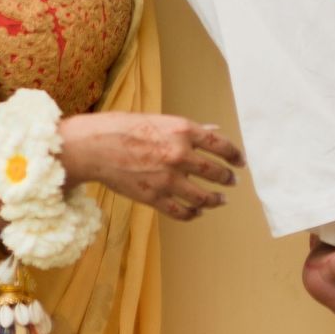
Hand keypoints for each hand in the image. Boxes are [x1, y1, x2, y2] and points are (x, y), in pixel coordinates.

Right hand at [61, 113, 243, 219]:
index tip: (240, 161)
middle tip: (232, 181)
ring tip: (221, 201)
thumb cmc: (122, 127)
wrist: (94, 147)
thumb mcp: (158, 120)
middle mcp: (178, 154)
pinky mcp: (154, 197)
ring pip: (202, 197)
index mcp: (181, 130)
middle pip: (214, 172)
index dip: (234, 154)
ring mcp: (167, 179)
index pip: (219, 144)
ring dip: (215, 200)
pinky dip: (192, 214)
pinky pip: (181, 211)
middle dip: (226, 178)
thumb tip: (213, 130)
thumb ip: (188, 129)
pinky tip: (197, 212)